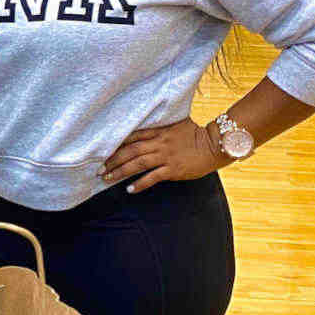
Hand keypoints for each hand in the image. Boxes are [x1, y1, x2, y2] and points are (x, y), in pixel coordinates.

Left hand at [101, 119, 226, 193]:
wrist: (215, 144)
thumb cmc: (196, 133)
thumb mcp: (176, 124)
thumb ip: (160, 128)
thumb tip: (146, 131)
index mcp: (158, 131)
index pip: (131, 136)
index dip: (115, 144)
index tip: (102, 151)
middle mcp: (159, 143)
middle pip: (130, 151)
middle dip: (112, 160)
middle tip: (99, 168)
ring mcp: (165, 156)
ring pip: (137, 164)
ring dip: (120, 172)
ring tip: (107, 178)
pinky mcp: (173, 169)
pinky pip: (152, 177)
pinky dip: (139, 184)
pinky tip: (129, 189)